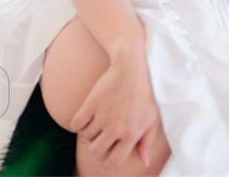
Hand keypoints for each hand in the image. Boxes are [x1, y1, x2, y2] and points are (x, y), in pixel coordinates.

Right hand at [68, 51, 161, 168]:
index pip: (113, 162)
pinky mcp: (91, 104)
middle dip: (96, 147)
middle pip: (95, 151)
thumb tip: (144, 162)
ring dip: (89, 133)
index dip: (108, 160)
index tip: (109, 151)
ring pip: (86, 137)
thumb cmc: (147, 93)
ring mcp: (102, 116)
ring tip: (96, 123)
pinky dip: (78, 124)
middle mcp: (116, 128)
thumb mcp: (152, 119)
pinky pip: (75, 124)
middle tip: (100, 137)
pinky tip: (85, 118)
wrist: (133, 66)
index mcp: (132, 134)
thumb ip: (147, 142)